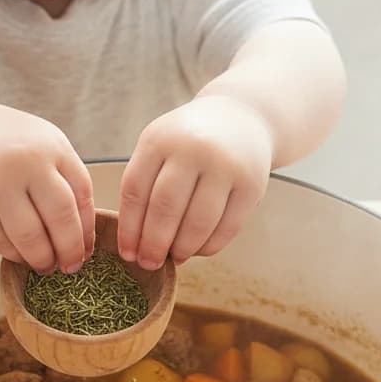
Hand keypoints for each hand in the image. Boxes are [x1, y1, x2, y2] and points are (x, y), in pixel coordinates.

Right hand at [0, 102, 94, 273]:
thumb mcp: (48, 149)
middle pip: (59, 218)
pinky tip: (21, 255)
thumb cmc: (13, 146)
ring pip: (28, 235)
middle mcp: (25, 161)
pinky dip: (14, 254)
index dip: (86, 232)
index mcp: (52, 148)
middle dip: (68, 250)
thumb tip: (84, 242)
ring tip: (45, 265)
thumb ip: (69, 185)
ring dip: (41, 258)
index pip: (81, 197)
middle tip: (70, 267)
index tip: (85, 252)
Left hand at [117, 95, 273, 269]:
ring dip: (182, 248)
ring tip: (174, 258)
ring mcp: (226, 165)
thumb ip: (143, 186)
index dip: (129, 229)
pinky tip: (198, 250)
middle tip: (149, 264)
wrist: (241, 118)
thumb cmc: (188, 143)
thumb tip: (134, 245)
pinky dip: (209, 246)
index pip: (135, 191)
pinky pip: (227, 227)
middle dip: (154, 244)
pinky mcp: (253, 183)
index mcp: (159, 140)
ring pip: (198, 221)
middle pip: (165, 208)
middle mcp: (192, 148)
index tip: (128, 254)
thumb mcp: (159, 148)